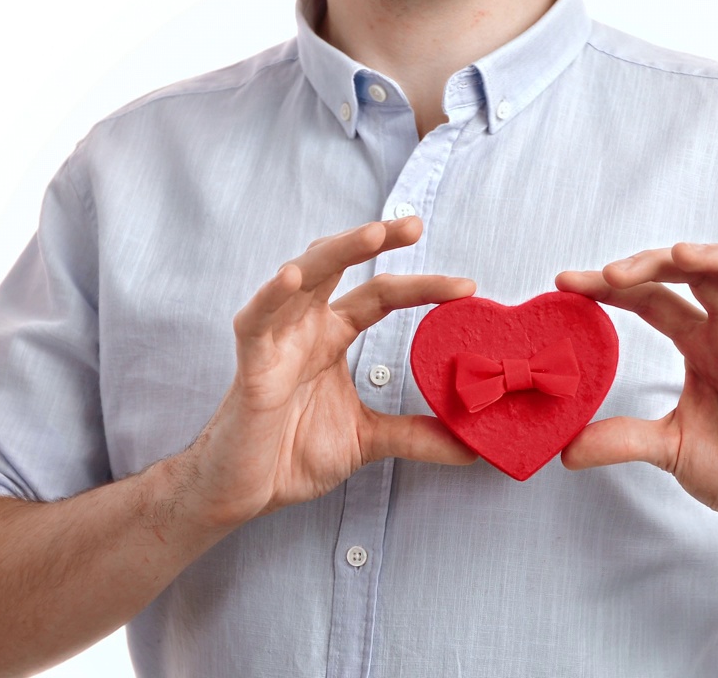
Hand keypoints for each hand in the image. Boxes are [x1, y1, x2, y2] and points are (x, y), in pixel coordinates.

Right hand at [185, 217, 476, 527]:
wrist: (246, 492)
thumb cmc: (291, 455)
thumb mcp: (369, 441)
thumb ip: (417, 436)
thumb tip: (472, 447)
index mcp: (332, 336)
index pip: (381, 295)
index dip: (422, 287)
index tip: (467, 288)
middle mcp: (305, 327)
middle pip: (341, 267)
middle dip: (375, 239)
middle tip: (416, 225)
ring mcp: (275, 340)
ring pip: (301, 276)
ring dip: (336, 252)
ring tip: (372, 234)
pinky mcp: (251, 364)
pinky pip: (257, 320)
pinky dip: (271, 296)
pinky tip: (291, 277)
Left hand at [556, 243, 717, 547]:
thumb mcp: (668, 450)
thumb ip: (620, 441)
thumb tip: (565, 451)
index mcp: (700, 346)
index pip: (652, 297)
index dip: (610, 285)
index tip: (563, 282)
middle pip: (691, 273)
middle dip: (648, 263)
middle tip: (604, 275)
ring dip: (707, 256)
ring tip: (672, 254)